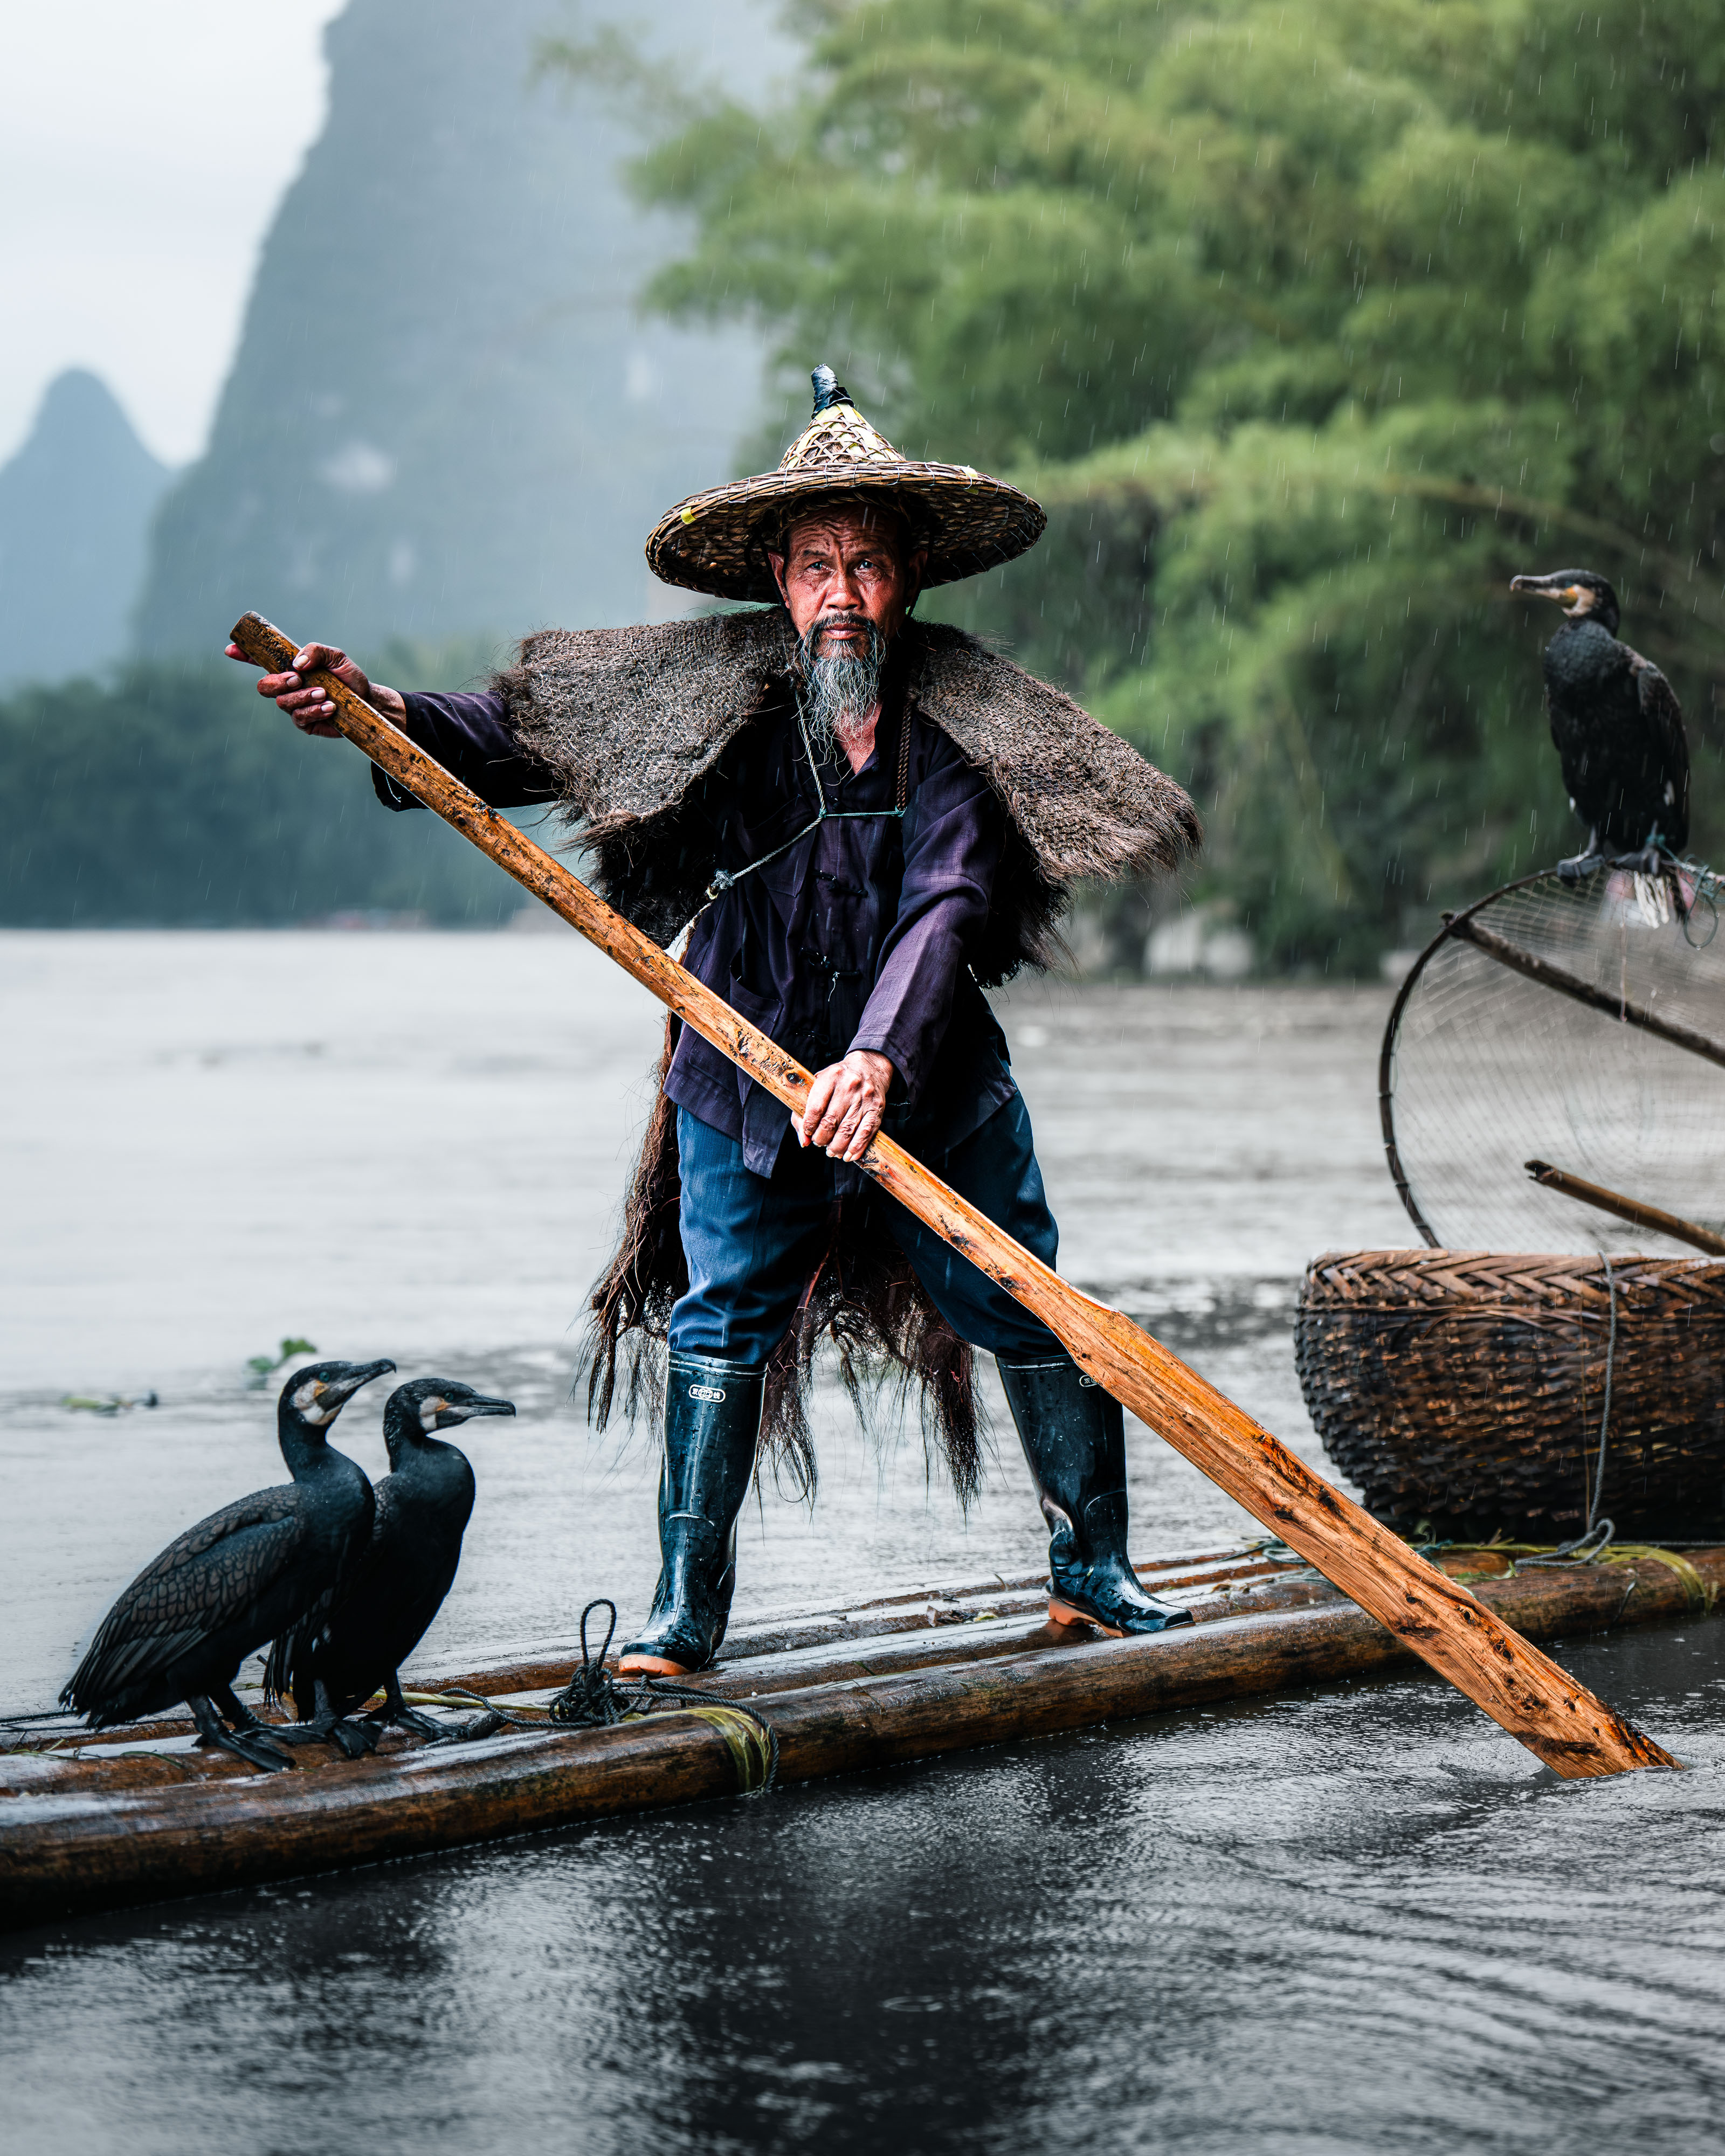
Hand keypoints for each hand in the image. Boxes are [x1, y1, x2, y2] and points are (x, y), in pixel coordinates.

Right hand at [224, 638, 404, 737]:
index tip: (231, 650)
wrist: (368, 701)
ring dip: (302, 697)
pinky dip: (313, 711)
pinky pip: (299, 718)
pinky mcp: (305, 723)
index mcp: (290, 667)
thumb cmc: (348, 677)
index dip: (244, 655)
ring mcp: (294, 706)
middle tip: (297, 679)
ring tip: (324, 694)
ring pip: (282, 703)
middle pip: (264, 686)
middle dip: (277, 682)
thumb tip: (296, 663)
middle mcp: (288, 687)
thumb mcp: (336, 657)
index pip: (260, 661)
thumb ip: (315, 651)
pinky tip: (329, 707)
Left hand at [795, 1049, 895, 1161]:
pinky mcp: (877, 1108)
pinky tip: (849, 1155)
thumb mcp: (819, 1085)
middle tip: (819, 1143)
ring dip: (837, 1147)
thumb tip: (804, 1140)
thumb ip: (805, 1111)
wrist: (869, 1067)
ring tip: (831, 1151)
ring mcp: (864, 1097)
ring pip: (847, 1130)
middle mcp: (849, 1085)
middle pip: (831, 1121)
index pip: (815, 1108)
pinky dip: (856, 1148)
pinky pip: (866, 1133)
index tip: (808, 1134)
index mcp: (831, 1076)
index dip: (809, 1126)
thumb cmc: (839, 1080)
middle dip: (822, 1139)